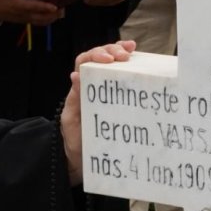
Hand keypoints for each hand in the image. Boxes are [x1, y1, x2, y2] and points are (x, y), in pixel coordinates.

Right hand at [0, 0, 62, 25]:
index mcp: (16, 5)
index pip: (33, 7)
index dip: (44, 7)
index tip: (55, 6)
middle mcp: (22, 14)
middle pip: (41, 18)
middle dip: (53, 15)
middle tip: (63, 8)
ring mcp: (24, 18)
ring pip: (41, 22)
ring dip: (51, 18)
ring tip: (60, 12)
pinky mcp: (25, 20)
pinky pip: (38, 22)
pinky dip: (47, 19)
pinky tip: (52, 14)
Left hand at [61, 40, 135, 185]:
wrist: (84, 160)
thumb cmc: (76, 140)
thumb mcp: (71, 121)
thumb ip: (73, 100)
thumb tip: (75, 75)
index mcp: (80, 88)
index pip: (84, 62)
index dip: (95, 56)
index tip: (108, 60)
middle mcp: (92, 84)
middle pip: (99, 57)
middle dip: (112, 50)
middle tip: (124, 55)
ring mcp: (106, 90)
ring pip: (112, 63)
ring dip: (121, 52)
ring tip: (132, 51)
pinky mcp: (119, 99)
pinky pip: (123, 77)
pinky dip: (132, 67)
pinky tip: (139, 59)